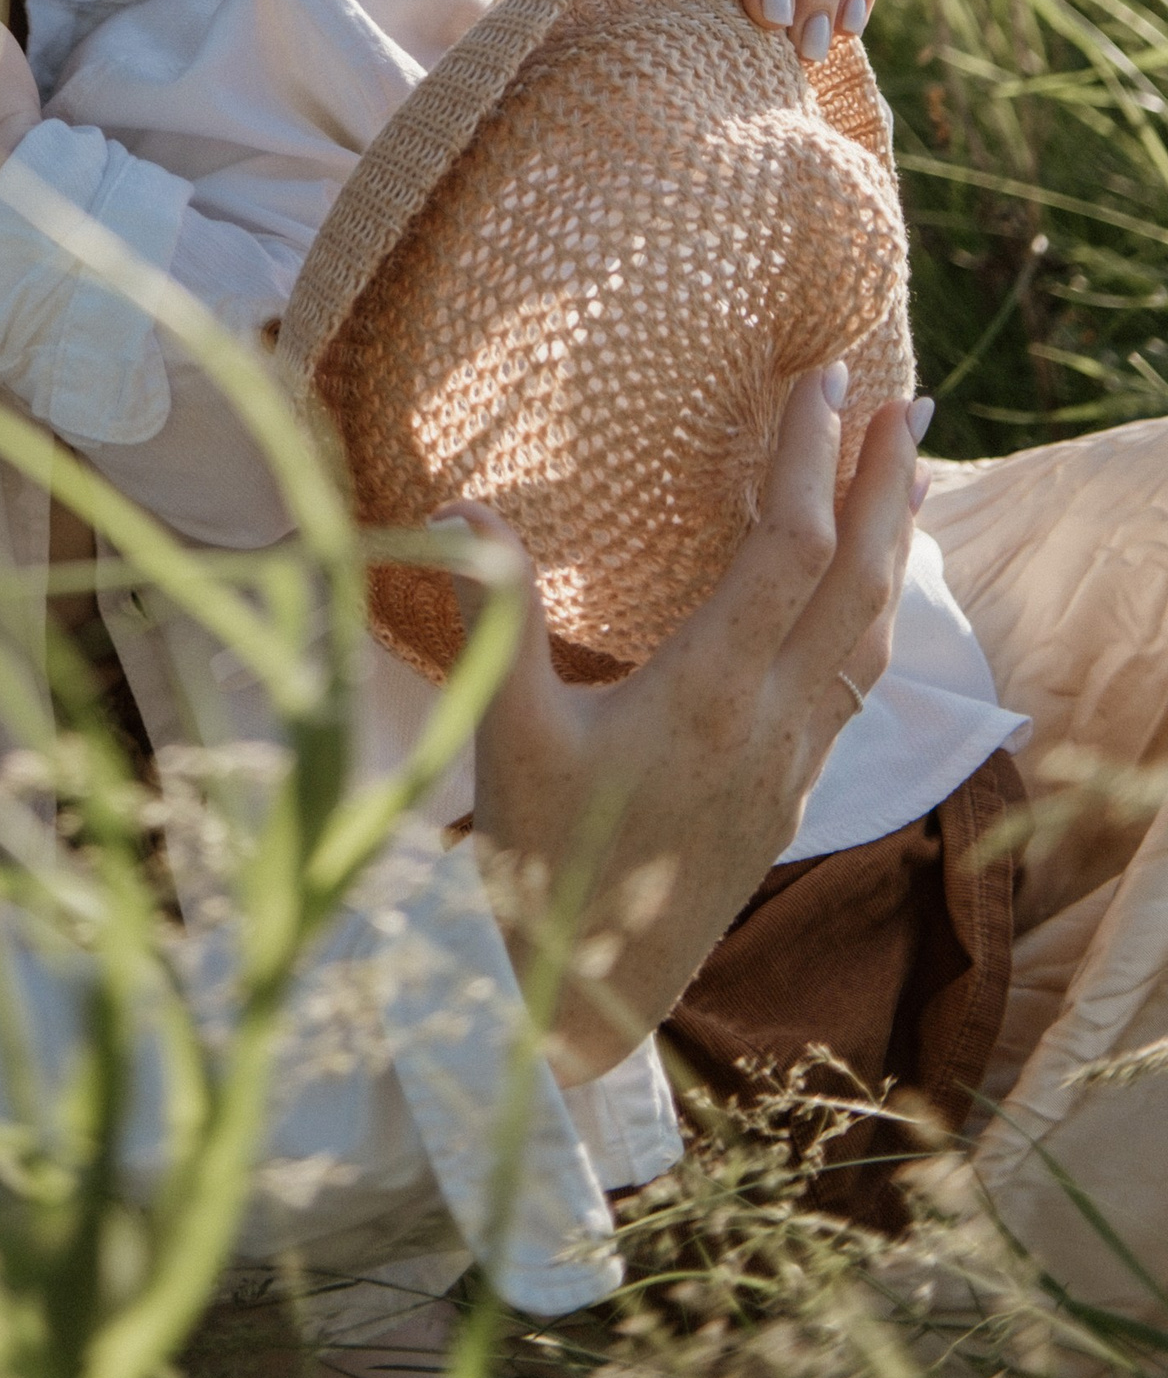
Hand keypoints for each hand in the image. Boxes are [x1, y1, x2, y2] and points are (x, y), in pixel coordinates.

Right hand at [452, 365, 923, 1081]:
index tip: (822, 382)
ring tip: (911, 473)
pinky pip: (857, 682)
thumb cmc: (541, 863)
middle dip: (886, 484)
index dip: (811, 459)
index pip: (785, 551)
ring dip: (895, 544)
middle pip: (857, 582)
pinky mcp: (791, 791)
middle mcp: (771, 723)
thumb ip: (496, 617)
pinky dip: (875, 611)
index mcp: (707, 695)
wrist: (588, 994)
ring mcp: (792, 762)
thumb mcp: (504, 734)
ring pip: (871, 633)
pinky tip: (868, 591)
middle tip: (910, 400)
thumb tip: (466, 509)